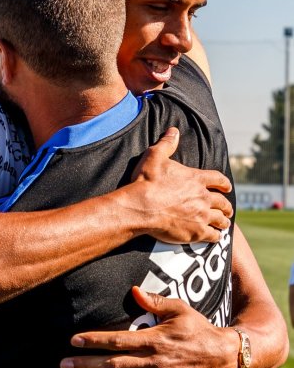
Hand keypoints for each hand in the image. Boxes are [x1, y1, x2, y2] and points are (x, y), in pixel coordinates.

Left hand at [60, 286, 237, 367]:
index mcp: (154, 339)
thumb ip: (155, 301)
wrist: (222, 355)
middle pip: (113, 364)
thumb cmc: (198, 327)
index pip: (117, 340)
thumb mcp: (179, 308)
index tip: (74, 341)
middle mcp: (153, 361)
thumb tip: (134, 291)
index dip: (94, 341)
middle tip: (64, 365)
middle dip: (87, 364)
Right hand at [131, 127, 232, 242]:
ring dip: (223, 221)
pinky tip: (215, 237)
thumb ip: (166, 144)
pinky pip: (214, 236)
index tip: (226, 187)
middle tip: (227, 209)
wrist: (140, 207)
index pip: (218, 179)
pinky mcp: (196, 232)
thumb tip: (173, 130)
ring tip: (224, 223)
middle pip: (223, 202)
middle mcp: (203, 197)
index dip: (224, 183)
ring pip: (221, 219)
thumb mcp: (154, 157)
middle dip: (226, 205)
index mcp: (196, 179)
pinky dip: (216, 236)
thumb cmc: (146, 182)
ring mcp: (201, 215)